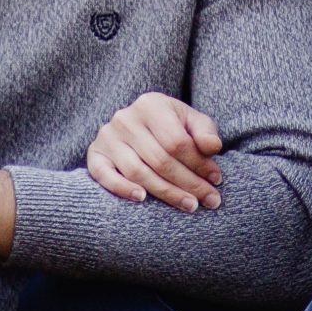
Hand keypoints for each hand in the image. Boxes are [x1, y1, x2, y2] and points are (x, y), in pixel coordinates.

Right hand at [88, 92, 222, 210]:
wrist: (140, 128)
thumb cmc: (172, 127)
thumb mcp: (193, 122)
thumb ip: (205, 133)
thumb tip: (212, 147)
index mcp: (151, 105)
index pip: (177, 141)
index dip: (199, 164)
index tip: (216, 180)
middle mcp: (125, 118)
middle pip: (160, 160)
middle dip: (188, 183)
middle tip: (209, 200)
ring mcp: (107, 137)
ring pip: (137, 172)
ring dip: (166, 192)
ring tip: (189, 205)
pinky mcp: (95, 155)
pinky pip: (104, 176)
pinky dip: (121, 188)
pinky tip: (142, 198)